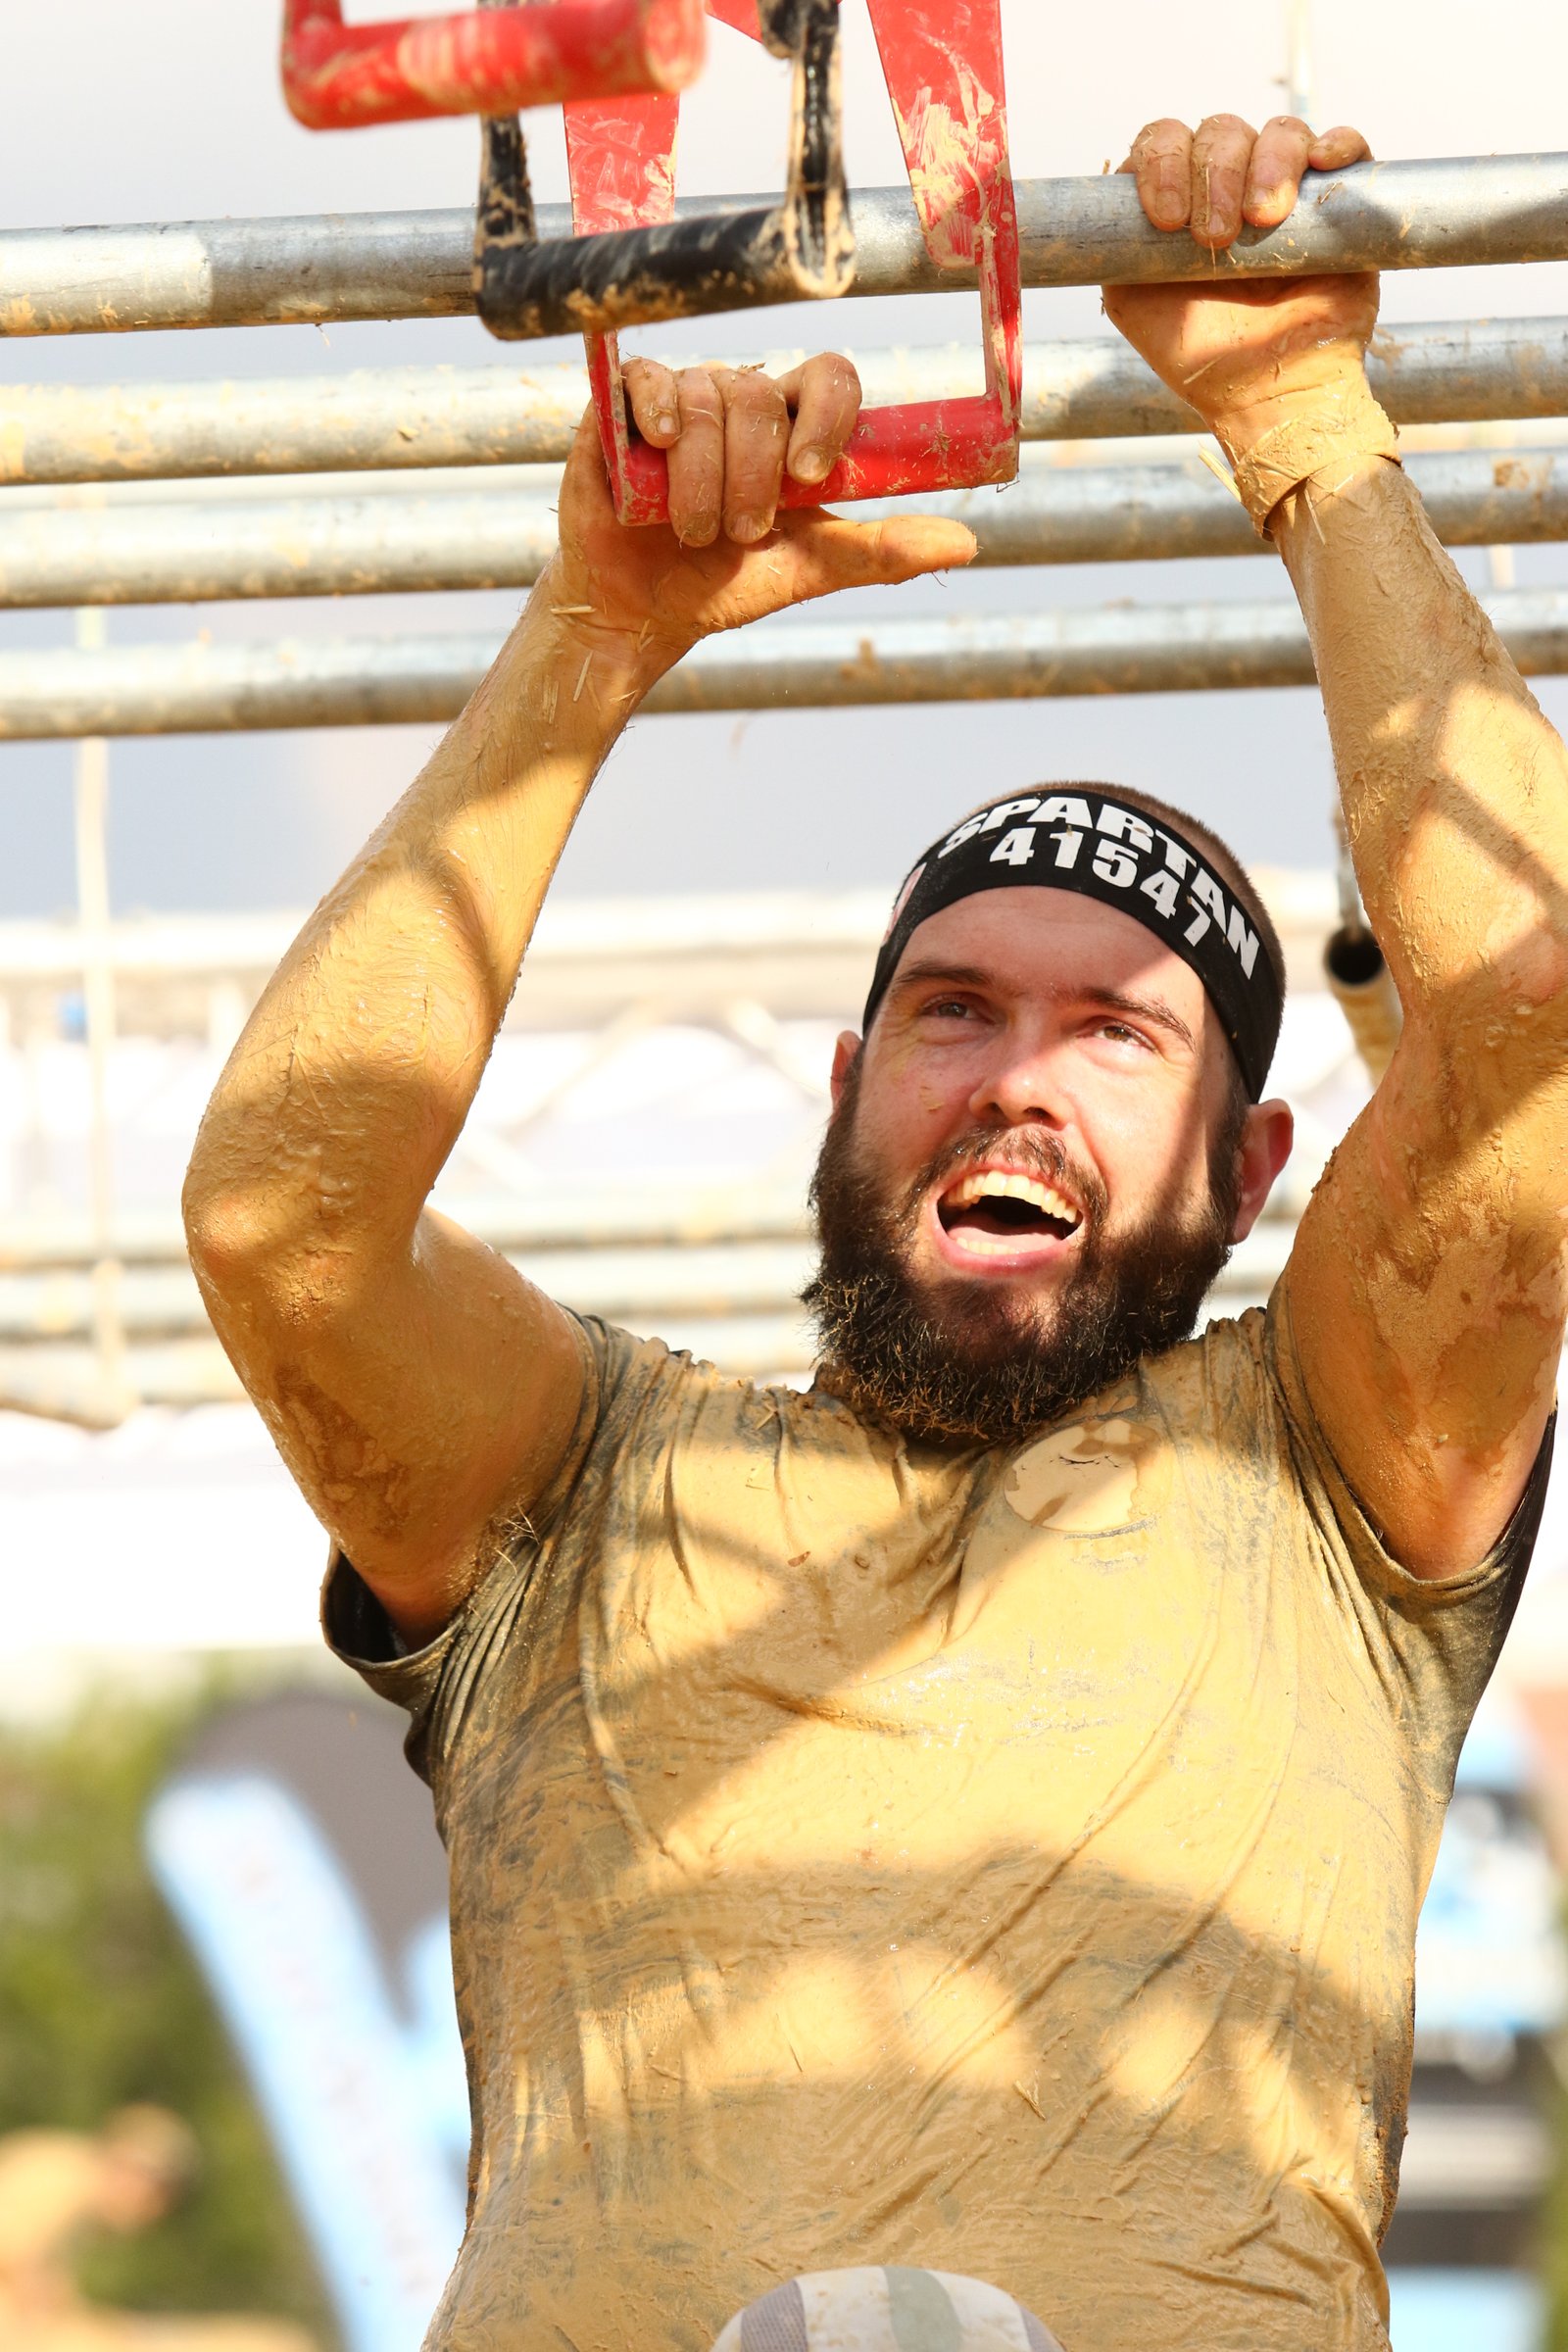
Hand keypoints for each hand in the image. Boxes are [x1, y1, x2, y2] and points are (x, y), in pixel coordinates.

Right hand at [541, 352, 976, 673]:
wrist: (643, 612)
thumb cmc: (725, 584)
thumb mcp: (811, 570)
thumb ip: (882, 551)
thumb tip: (967, 543)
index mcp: (793, 427)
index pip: (829, 378)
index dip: (826, 416)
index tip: (811, 475)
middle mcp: (742, 400)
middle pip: (761, 399)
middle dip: (753, 481)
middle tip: (740, 534)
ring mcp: (684, 396)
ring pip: (707, 400)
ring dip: (701, 483)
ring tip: (690, 529)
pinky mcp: (625, 404)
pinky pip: (648, 379)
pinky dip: (657, 417)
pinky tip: (655, 453)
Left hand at [1102, 115, 1378, 458]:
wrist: (1268, 394)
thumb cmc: (1201, 354)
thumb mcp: (1132, 300)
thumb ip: (1115, 243)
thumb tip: (1119, 190)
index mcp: (1182, 199)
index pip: (1166, 141)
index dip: (1163, 161)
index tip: (1166, 219)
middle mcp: (1233, 186)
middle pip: (1220, 132)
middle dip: (1214, 176)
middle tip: (1216, 238)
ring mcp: (1288, 190)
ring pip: (1280, 132)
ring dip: (1268, 163)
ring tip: (1264, 220)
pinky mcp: (1338, 204)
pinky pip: (1347, 147)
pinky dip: (1337, 144)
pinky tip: (1321, 163)